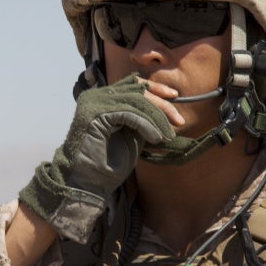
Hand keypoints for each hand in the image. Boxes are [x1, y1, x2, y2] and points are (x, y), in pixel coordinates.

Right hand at [19, 75, 174, 241]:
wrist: (86, 182)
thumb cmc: (107, 163)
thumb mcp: (131, 135)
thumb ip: (142, 118)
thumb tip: (165, 107)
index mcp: (104, 98)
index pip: (133, 83)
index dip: (155, 87)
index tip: (174, 96)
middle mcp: (97, 95)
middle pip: (137, 88)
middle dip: (161, 104)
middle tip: (178, 121)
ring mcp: (94, 102)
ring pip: (135, 100)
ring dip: (156, 118)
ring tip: (167, 135)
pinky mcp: (96, 114)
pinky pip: (129, 113)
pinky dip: (145, 125)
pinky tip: (155, 137)